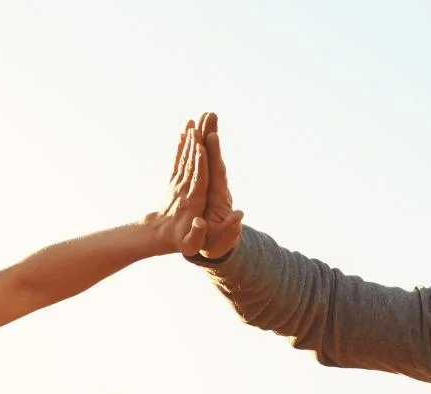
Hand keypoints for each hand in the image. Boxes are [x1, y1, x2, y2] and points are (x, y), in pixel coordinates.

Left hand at [146, 117, 208, 256]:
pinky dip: (181, 147)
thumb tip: (200, 223)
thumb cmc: (180, 241)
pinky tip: (183, 133)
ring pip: (185, 159)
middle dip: (195, 145)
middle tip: (199, 125)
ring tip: (192, 122)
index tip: (201, 147)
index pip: (198, 179)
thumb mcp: (190, 244)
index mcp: (193, 201)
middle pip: (192, 164)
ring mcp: (178, 184)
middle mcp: (185, 189)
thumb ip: (197, 233)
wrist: (159, 235)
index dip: (200, 163)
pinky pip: (178, 161)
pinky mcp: (175, 181)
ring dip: (188, 141)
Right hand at [197, 112, 243, 258]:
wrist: (217, 243)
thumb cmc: (217, 243)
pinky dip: (194, 146)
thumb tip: (240, 215)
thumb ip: (230, 229)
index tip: (212, 135)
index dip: (214, 154)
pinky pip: (198, 160)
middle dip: (211, 135)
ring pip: (206, 154)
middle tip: (209, 113)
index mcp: (219, 197)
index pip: (217, 171)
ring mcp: (209, 183)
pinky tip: (190, 132)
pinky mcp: (203, 183)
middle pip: (213, 156)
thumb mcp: (223, 240)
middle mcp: (216, 185)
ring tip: (201, 114)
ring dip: (204, 134)